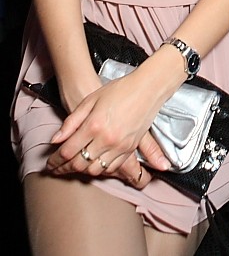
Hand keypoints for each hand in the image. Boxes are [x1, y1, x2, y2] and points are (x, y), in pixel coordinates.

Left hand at [46, 71, 170, 185]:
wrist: (148, 88)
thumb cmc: (119, 90)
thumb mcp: (90, 100)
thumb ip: (72, 121)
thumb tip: (56, 140)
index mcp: (94, 125)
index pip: (67, 151)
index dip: (55, 160)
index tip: (49, 163)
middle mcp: (106, 139)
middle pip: (79, 164)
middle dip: (64, 169)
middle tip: (56, 168)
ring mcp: (120, 146)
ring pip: (94, 170)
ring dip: (81, 171)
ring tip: (73, 166)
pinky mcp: (130, 148)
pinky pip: (111, 168)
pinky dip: (100, 169)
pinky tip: (94, 163)